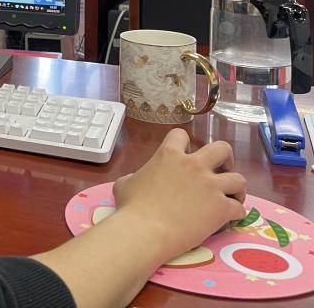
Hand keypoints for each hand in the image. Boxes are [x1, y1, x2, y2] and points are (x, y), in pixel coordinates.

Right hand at [112, 129, 245, 261]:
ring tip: (229, 198)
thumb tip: (136, 180)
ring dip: (235, 188)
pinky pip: (240, 208)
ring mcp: (211, 186)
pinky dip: (236, 213)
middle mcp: (194, 165)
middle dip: (225, 159)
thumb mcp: (125, 183)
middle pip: (222, 148)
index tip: (185, 156)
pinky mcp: (221, 208)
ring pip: (239, 178)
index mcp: (169, 155)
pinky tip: (228, 219)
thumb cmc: (131, 207)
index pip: (181, 135)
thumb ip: (137, 176)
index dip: (184, 144)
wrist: (145, 231)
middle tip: (219, 171)